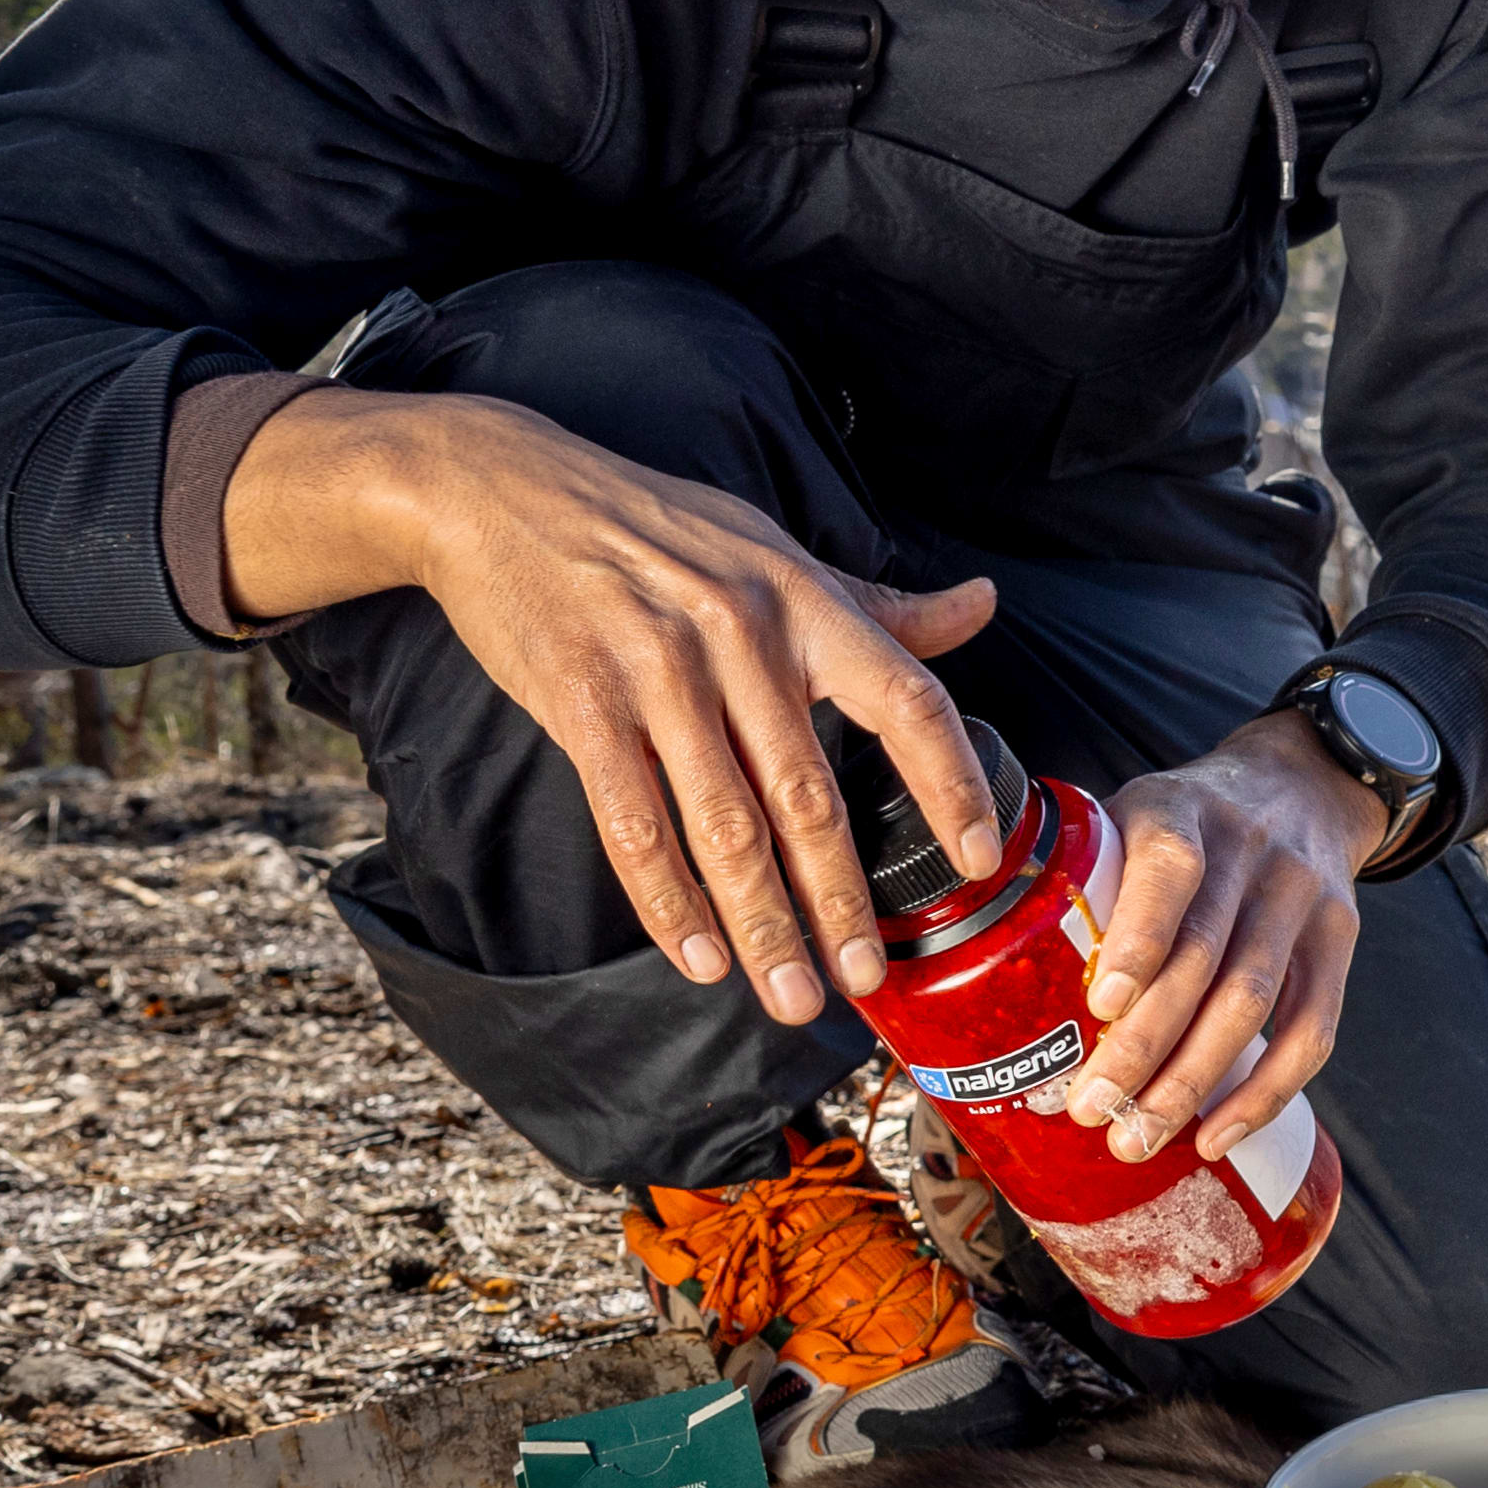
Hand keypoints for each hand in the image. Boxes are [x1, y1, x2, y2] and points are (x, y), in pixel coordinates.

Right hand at [218, 386, 1003, 1025]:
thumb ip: (877, 603)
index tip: (977, 860)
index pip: (906, 701)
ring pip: (726, 827)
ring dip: (764, 925)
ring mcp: (660, 671)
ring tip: (792, 995)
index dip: (951, 786)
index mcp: (805, 601)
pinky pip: (634, 824)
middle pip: (811, 794)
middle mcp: (743, 636)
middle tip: (867, 981)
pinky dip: (668, 902)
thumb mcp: (775, 551)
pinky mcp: (583, 703)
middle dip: (841, 902)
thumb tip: (980, 606)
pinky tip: (700, 957)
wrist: (507, 492)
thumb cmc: (658, 528)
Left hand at [1060, 708, 1389, 1167]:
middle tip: (1091, 1108)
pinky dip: (1264, 1092)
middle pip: (1205, 959)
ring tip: (1138, 1135)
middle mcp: (1251, 851)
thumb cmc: (1191, 817)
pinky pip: (1311, 1030)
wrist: (1304, 783)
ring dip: (1192, 1081)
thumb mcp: (1133, 807)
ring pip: (1253, 1003)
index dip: (1138, 941)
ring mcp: (1302, 897)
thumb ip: (1078, 862)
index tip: (1099, 1006)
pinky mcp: (1339, 941)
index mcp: (1181, 811)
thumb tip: (982, 944)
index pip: (1170, 872)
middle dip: (1145, 1046)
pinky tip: (1215, 1133)